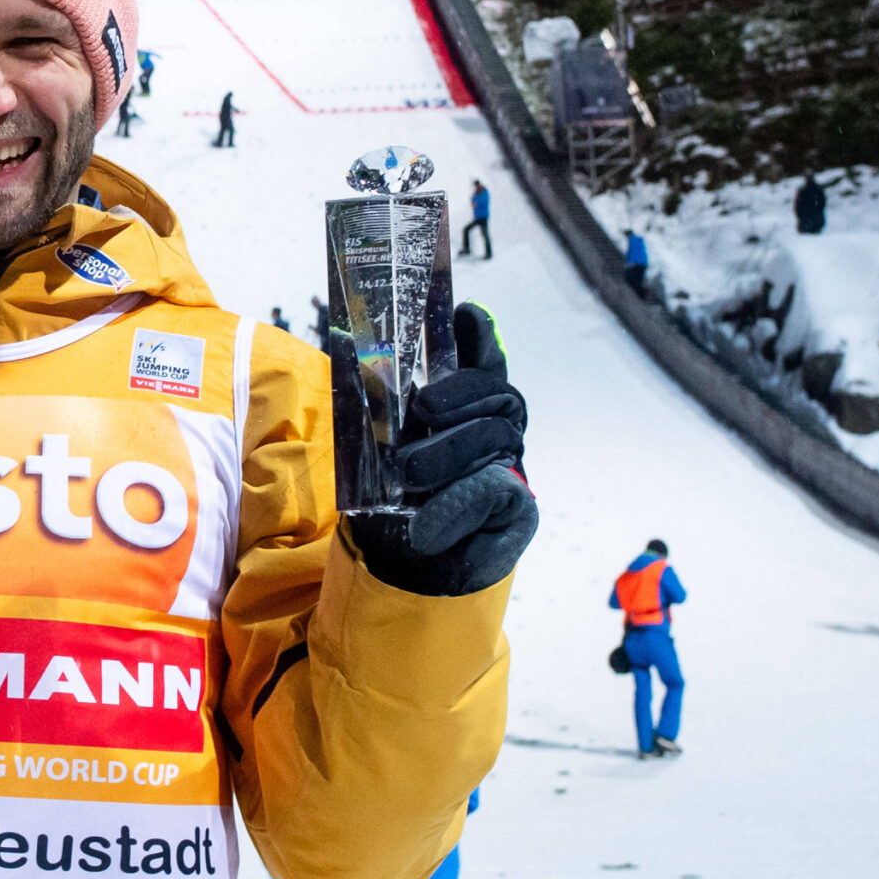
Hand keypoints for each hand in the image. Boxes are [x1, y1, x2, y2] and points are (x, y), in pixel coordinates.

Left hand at [351, 303, 538, 596]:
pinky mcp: (518, 511)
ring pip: (497, 437)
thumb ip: (378, 402)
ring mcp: (510, 468)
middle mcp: (496, 431)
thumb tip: (359, 352)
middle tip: (423, 405)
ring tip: (407, 471)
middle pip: (497, 394)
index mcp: (467, 410)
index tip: (466, 313)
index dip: (480, 337)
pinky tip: (428, 522)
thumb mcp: (376, 448)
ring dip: (450, 449)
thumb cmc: (392, 498)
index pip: (484, 363)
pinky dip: (459, 504)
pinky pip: (497, 493)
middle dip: (460, 392)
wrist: (403, 566)